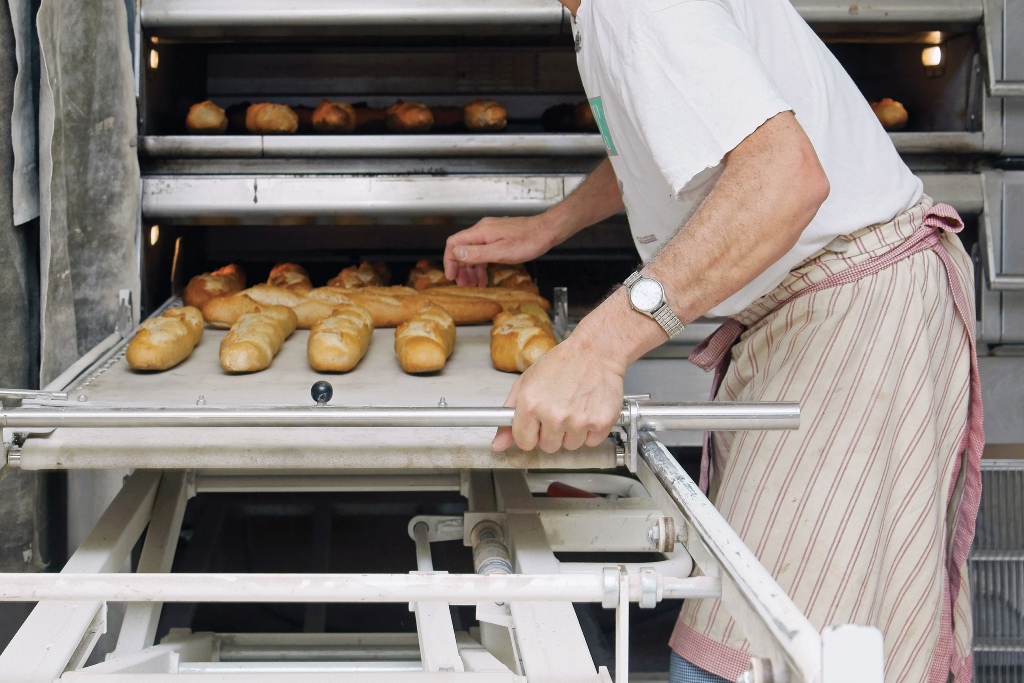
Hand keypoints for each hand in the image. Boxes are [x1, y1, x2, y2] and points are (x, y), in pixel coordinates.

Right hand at [444, 215, 557, 286]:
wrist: (546, 231)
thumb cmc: (528, 241)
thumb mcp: (500, 252)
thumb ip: (477, 253)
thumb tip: (456, 253)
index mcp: (480, 232)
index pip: (454, 243)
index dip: (449, 261)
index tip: (451, 275)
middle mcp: (483, 230)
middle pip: (462, 248)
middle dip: (460, 268)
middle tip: (463, 284)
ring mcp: (491, 233)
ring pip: (473, 251)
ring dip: (471, 269)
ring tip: (473, 284)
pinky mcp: (499, 237)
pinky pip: (484, 251)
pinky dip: (482, 264)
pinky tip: (484, 276)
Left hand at [491, 336, 625, 452]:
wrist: (596, 352)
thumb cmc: (563, 363)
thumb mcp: (527, 382)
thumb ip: (510, 413)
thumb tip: (498, 444)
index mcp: (531, 404)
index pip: (524, 442)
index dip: (530, 434)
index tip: (536, 426)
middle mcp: (554, 415)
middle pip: (548, 447)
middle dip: (552, 433)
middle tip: (559, 410)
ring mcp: (578, 421)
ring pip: (570, 445)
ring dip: (572, 432)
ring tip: (575, 408)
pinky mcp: (600, 423)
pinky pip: (591, 442)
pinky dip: (591, 430)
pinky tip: (588, 410)